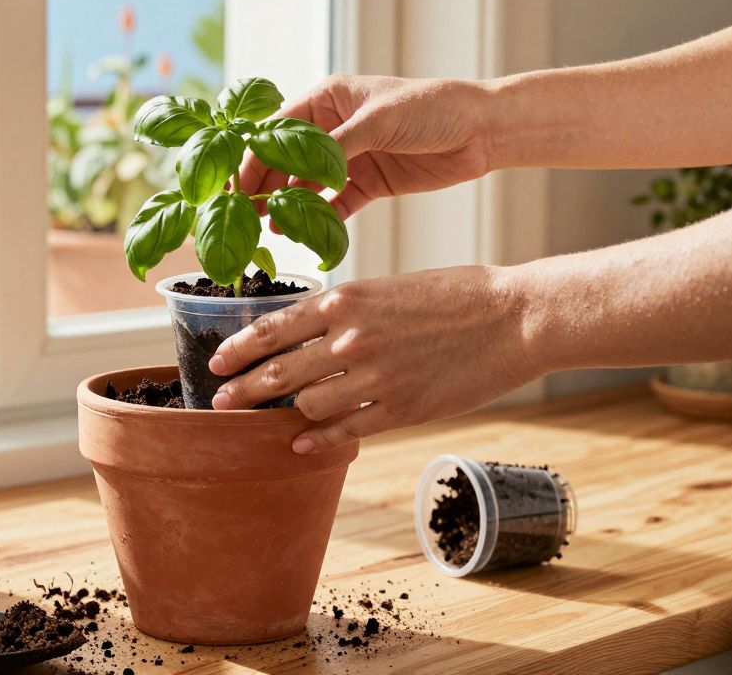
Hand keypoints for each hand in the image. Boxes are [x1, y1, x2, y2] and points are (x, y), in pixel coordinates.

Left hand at [207, 266, 539, 453]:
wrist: (515, 317)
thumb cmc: (455, 294)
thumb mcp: (387, 288)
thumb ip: (344, 311)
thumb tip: (305, 332)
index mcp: (345, 301)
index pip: (271, 329)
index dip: (236, 350)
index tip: (216, 362)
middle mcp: (350, 339)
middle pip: (277, 373)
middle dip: (241, 391)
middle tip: (219, 403)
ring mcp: (375, 378)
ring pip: (308, 405)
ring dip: (288, 414)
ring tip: (276, 419)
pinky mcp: (402, 410)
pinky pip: (344, 432)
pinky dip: (316, 440)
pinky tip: (299, 444)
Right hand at [240, 75, 494, 222]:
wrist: (482, 131)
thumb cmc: (432, 107)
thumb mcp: (379, 120)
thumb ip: (335, 146)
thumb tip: (296, 172)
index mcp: (328, 100)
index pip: (277, 130)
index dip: (255, 156)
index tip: (237, 185)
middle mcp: (332, 128)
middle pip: (286, 161)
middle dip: (267, 186)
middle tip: (246, 214)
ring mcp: (349, 158)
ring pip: (307, 186)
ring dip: (289, 206)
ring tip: (271, 228)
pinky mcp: (368, 184)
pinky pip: (335, 205)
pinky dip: (320, 220)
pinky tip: (304, 234)